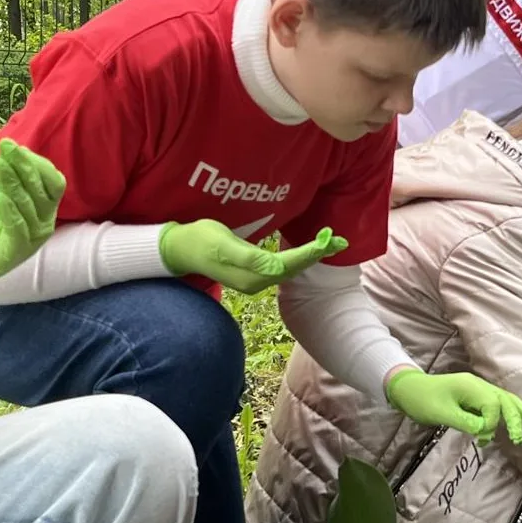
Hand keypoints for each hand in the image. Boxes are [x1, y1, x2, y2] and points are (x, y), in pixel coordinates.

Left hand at [0, 139, 65, 320]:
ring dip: (13, 182)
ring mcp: (32, 238)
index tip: (12, 146)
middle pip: (43, 190)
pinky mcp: (16, 252)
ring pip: (29, 206)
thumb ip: (7, 178)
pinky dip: (10, 212)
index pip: (52, 181)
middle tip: (6, 147)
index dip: (35, 162)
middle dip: (25, 165)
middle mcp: (44, 222)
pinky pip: (18, 229)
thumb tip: (14, 150)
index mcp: (43, 207)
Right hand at [159, 221, 346, 293]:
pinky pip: (282, 266)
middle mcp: (256, 282)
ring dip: (311, 256)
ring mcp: (254, 279)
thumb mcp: (221, 245)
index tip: (328, 240)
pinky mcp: (253, 273)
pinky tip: (309, 250)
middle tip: (341, 240)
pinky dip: (298, 257)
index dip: (310, 252)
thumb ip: (248, 256)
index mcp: (251, 276)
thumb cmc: (200, 240)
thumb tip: (274, 267)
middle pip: (294, 269)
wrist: (180, 249)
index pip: (288, 265)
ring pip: (290, 268)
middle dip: (317, 254)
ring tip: (332, 243)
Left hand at [385, 369, 521, 445]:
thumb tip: (485, 431)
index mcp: (471, 387)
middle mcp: (479, 386)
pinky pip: (501, 403)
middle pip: (506, 400)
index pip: (493, 406)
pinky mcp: (478, 397)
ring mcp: (480, 390)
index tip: (481, 438)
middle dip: (518, 418)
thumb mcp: (441, 413)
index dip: (491, 424)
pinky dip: (515, 411)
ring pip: (508, 400)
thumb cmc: (422, 400)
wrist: (409, 389)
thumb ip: (464, 421)